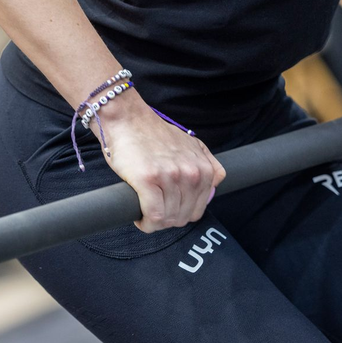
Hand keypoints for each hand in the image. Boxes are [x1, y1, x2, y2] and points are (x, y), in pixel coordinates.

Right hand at [99, 93, 226, 232]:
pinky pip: (153, 216)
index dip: (180, 214)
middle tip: (152, 210)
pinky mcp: (150, 180)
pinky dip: (145, 223)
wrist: (128, 119)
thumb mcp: (191, 144)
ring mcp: (172, 176)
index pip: (198, 210)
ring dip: (154, 222)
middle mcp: (192, 174)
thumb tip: (213, 186)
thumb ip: (207, 163)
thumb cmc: (154, 134)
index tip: (166, 208)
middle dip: (167, 219)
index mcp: (204, 169)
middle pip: (183, 217)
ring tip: (143, 210)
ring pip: (167, 219)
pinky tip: (139, 216)